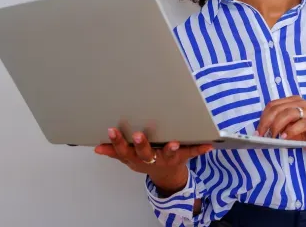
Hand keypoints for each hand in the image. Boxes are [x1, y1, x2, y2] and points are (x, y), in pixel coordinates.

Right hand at [95, 128, 211, 194]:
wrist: (167, 175)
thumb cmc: (146, 160)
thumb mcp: (128, 158)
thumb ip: (114, 152)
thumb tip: (97, 148)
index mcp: (137, 158)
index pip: (124, 150)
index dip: (117, 142)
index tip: (112, 130)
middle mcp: (151, 159)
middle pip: (145, 153)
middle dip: (141, 144)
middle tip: (138, 135)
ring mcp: (167, 159)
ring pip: (168, 154)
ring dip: (170, 149)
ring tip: (174, 143)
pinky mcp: (182, 157)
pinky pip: (192, 153)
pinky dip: (200, 150)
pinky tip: (208, 146)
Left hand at [255, 96, 305, 167]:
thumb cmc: (302, 135)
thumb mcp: (286, 128)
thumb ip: (276, 124)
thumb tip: (260, 130)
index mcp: (293, 101)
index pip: (273, 105)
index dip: (263, 118)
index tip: (257, 131)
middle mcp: (301, 103)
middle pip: (278, 108)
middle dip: (266, 122)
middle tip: (261, 135)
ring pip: (287, 114)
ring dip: (276, 126)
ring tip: (272, 137)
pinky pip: (300, 124)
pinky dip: (290, 131)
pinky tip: (284, 138)